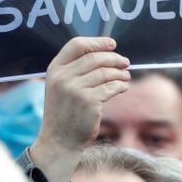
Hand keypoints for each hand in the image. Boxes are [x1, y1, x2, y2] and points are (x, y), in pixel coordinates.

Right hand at [29, 37, 129, 181]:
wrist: (60, 140)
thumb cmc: (64, 112)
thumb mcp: (61, 86)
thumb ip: (74, 69)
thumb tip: (105, 53)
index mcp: (54, 69)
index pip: (76, 45)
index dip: (97, 42)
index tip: (112, 44)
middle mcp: (63, 77)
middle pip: (95, 58)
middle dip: (114, 58)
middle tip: (125, 63)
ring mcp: (75, 90)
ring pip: (105, 73)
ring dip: (120, 73)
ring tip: (126, 77)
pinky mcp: (89, 102)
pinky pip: (111, 87)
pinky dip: (120, 86)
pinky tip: (123, 87)